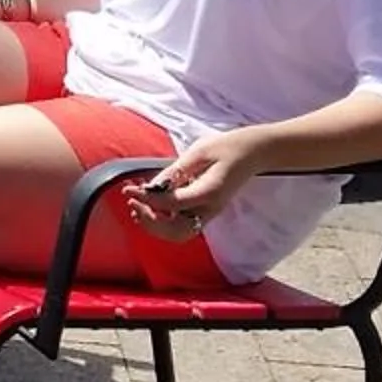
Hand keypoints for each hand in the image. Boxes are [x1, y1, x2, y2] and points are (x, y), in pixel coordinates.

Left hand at [124, 129, 268, 241]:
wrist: (253, 153)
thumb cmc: (227, 148)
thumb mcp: (199, 152)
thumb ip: (175, 171)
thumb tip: (151, 185)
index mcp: (209, 192)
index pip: (172, 204)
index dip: (147, 199)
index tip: (128, 190)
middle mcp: (210, 208)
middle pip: (176, 231)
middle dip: (150, 222)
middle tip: (133, 203)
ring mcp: (209, 212)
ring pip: (179, 234)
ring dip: (155, 226)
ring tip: (138, 208)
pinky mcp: (206, 211)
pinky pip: (183, 226)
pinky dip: (164, 223)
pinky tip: (151, 208)